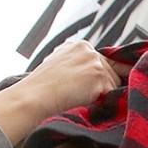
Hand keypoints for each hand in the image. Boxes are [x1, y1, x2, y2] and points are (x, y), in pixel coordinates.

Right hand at [0, 40, 129, 144]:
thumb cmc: (42, 90)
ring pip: (114, 84)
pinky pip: (112, 94)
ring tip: (79, 97)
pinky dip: (102, 101)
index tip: (93, 87)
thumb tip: (98, 79)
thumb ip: (79, 68)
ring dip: (103, 94)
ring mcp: (95, 61)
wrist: (33, 98)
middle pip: (113, 72)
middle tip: (80, 95)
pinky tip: (84, 100)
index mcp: (78, 46)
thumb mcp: (61, 69)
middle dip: (103, 86)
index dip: (102, 76)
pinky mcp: (99, 75)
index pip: (103, 61)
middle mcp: (88, 50)